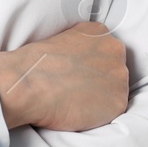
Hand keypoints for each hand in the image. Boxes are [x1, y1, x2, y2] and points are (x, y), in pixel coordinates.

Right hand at [0, 22, 128, 132]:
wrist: (28, 84)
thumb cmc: (35, 64)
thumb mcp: (61, 40)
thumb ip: (79, 49)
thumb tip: (81, 64)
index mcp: (99, 32)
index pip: (105, 49)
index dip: (91, 64)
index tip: (78, 73)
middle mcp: (115, 50)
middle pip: (114, 68)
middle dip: (99, 79)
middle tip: (76, 88)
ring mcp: (120, 76)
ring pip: (115, 90)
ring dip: (100, 97)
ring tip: (75, 100)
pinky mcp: (118, 102)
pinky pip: (113, 111)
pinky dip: (98, 114)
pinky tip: (79, 110)